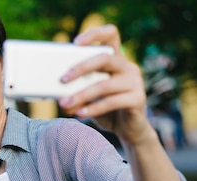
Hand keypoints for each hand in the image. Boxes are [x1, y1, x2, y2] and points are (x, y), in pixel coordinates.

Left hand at [57, 24, 156, 145]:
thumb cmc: (107, 110)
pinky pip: (111, 102)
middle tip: (63, 79)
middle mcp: (128, 67)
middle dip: (81, 67)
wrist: (129, 130)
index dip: (94, 34)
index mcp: (116, 60)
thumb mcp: (90, 98)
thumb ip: (78, 91)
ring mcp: (135, 82)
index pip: (111, 35)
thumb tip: (58, 96)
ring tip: (65, 104)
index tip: (75, 43)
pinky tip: (80, 113)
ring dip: (81, 94)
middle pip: (105, 58)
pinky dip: (93, 108)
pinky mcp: (138, 99)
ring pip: (104, 84)